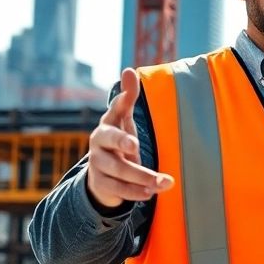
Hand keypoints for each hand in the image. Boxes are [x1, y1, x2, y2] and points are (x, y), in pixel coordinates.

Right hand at [85, 68, 173, 207]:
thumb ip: (127, 98)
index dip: (119, 106)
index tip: (128, 100)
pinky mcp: (101, 184)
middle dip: (123, 143)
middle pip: (111, 142)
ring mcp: (97, 165)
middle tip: (135, 146)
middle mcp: (98, 144)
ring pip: (118, 170)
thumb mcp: (122, 120)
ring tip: (165, 182)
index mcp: (107, 125)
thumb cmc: (117, 141)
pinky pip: (119, 189)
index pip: (113, 112)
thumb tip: (128, 70)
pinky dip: (136, 192)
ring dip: (142, 177)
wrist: (100, 174)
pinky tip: (151, 193)